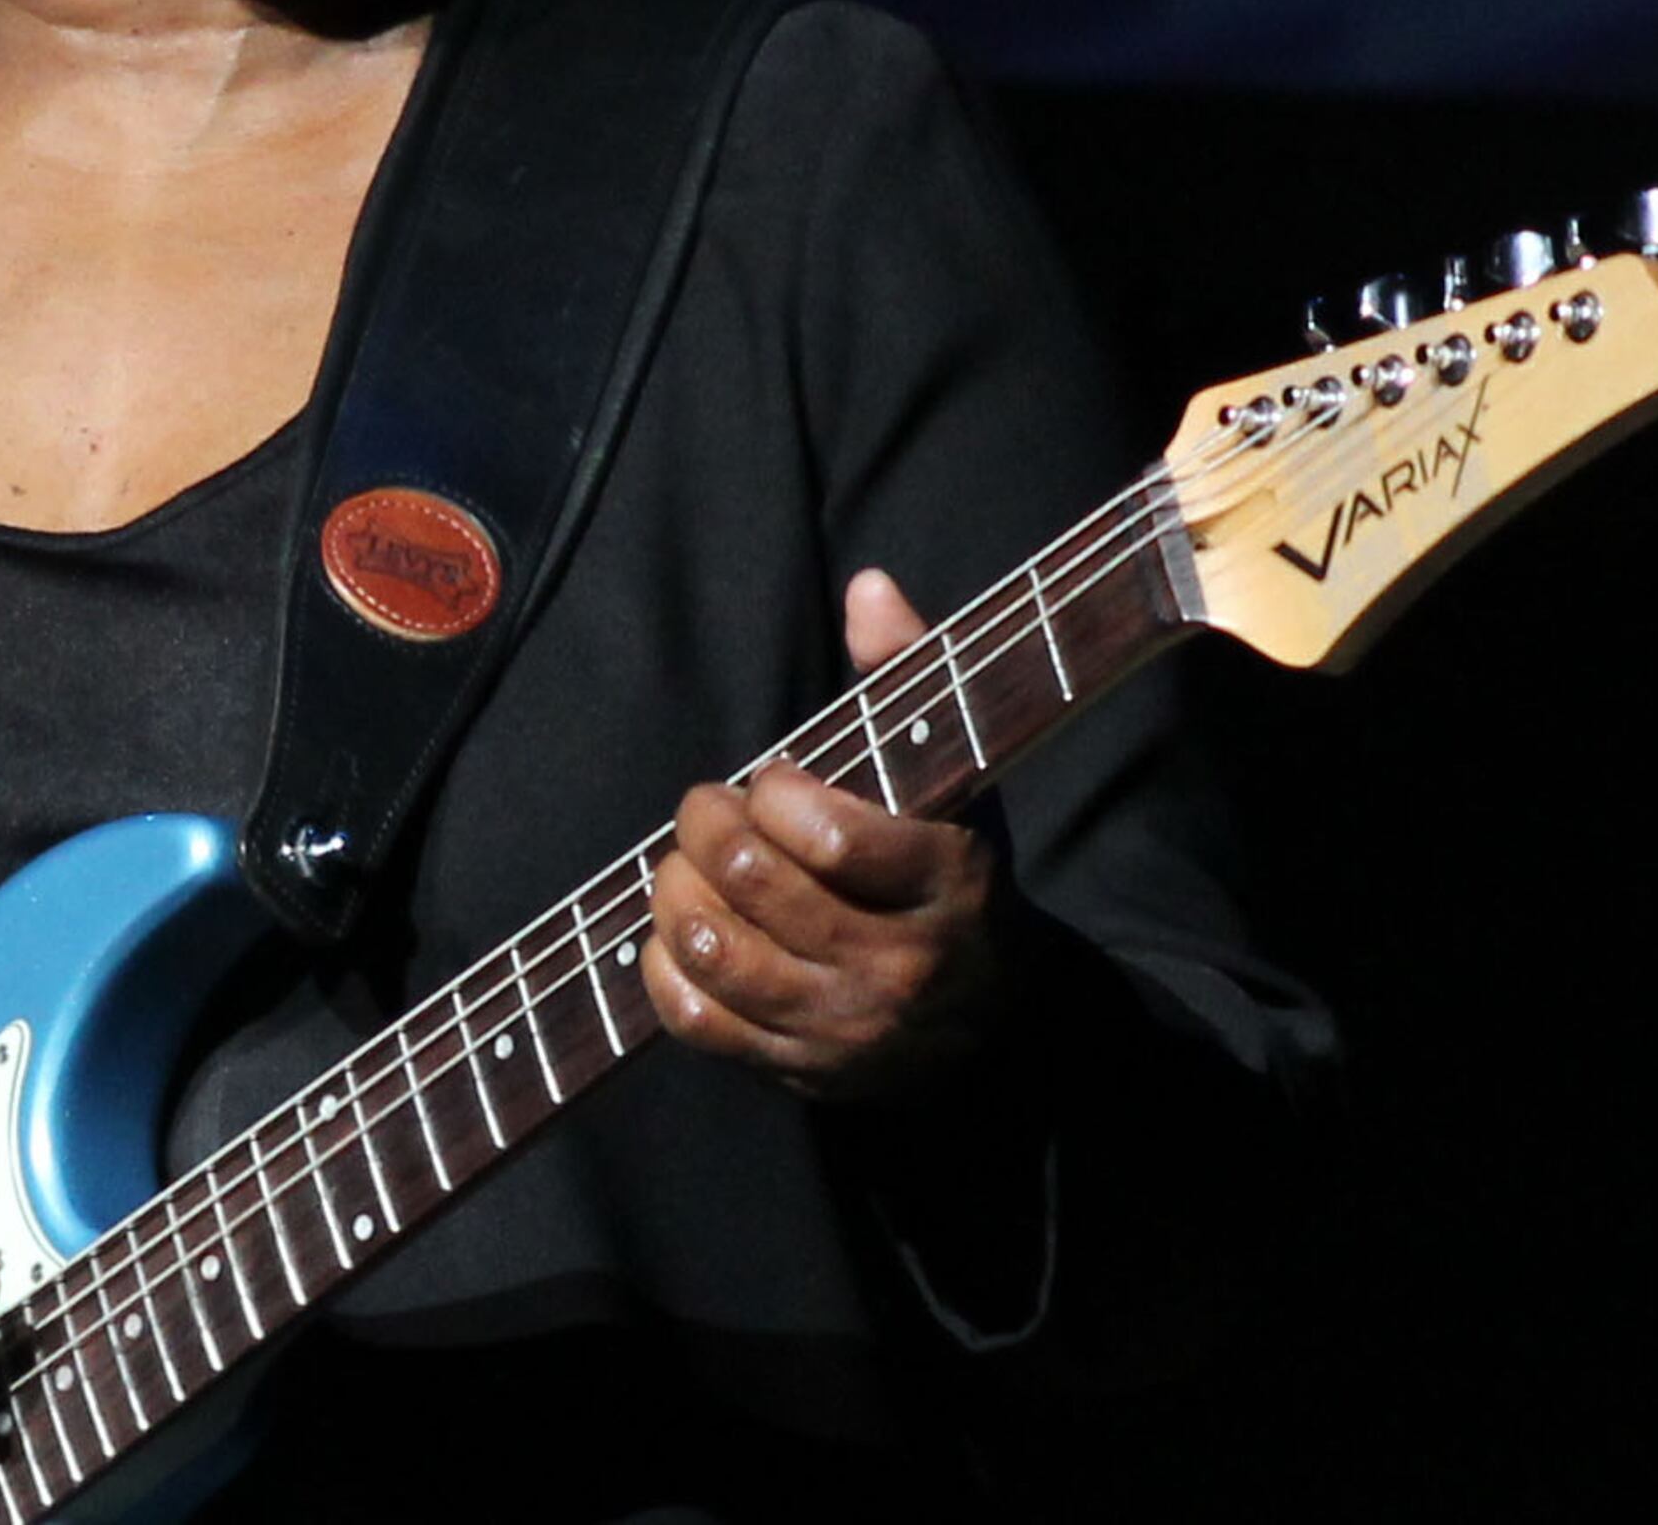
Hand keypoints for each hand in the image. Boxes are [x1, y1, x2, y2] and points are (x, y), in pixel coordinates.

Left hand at [645, 568, 1007, 1100]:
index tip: (768, 780)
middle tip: (705, 809)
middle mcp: (898, 963)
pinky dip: (664, 969)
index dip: (773, 794)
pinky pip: (700, 1023)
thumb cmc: (952, 870)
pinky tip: (674, 932)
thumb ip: (911, 674)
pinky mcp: (801, 1072)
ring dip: (676, 894)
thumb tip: (867, 585)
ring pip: (719, 956)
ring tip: (683, 866)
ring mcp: (846, 1026)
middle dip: (707, 829)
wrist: (993, 1018)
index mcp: (945, 880)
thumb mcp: (952, 777)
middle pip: (758, 888)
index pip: (831, 838)